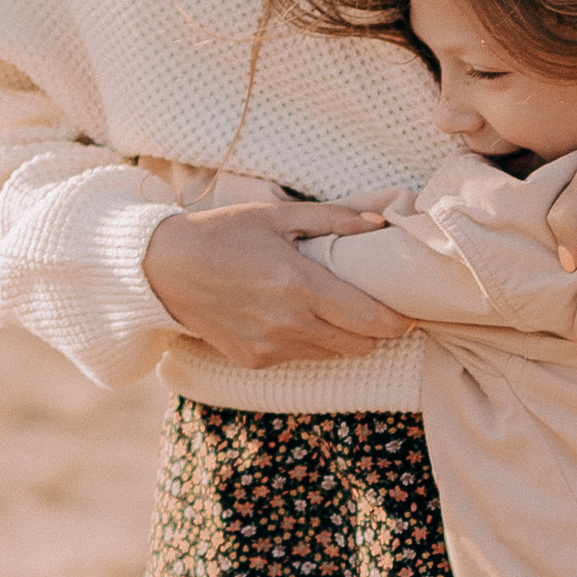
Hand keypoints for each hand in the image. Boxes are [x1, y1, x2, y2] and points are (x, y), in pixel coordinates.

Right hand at [142, 197, 399, 366]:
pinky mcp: (253, 361)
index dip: (399, 322)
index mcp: (300, 285)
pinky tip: (296, 317)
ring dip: (344, 338)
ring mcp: (269, 347)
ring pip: (332, 355)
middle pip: (359, 345)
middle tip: (382, 312)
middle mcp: (288, 324)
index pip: (370, 319)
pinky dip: (309, 342)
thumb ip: (332, 219)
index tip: (412, 314)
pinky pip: (299, 357)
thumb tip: (378, 223)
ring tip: (339, 311)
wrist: (163, 267)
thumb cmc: (222, 233)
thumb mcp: (277, 215)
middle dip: (377, 331)